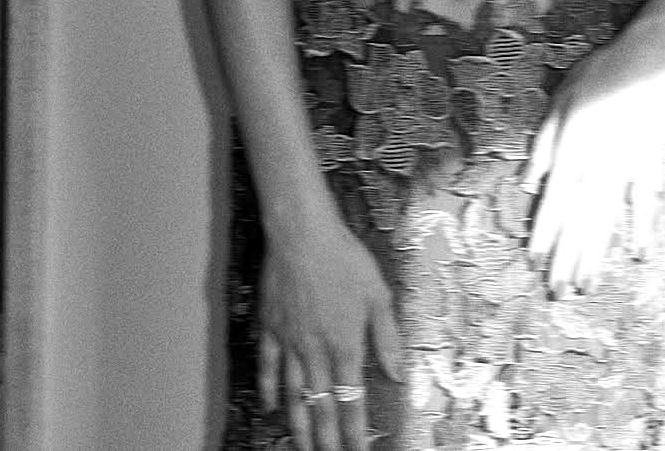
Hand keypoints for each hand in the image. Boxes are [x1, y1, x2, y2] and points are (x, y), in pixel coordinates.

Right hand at [258, 219, 403, 450]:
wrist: (303, 234)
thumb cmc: (343, 258)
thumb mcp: (378, 294)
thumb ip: (388, 338)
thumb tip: (398, 373)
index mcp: (346, 345)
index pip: (351, 401)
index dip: (355, 431)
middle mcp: (316, 350)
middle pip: (321, 405)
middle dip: (326, 438)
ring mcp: (290, 341)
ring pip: (293, 393)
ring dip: (299, 424)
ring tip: (302, 445)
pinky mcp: (271, 327)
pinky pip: (267, 366)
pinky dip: (268, 389)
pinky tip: (271, 405)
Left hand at [522, 17, 664, 295]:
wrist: (652, 59)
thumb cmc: (601, 72)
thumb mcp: (562, 97)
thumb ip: (545, 142)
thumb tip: (529, 184)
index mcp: (574, 147)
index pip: (555, 200)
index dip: (545, 231)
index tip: (534, 261)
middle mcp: (600, 165)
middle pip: (580, 220)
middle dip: (567, 257)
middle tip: (557, 293)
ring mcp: (628, 169)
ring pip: (607, 219)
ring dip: (595, 253)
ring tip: (586, 285)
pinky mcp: (648, 164)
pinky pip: (641, 203)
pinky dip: (639, 228)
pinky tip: (636, 255)